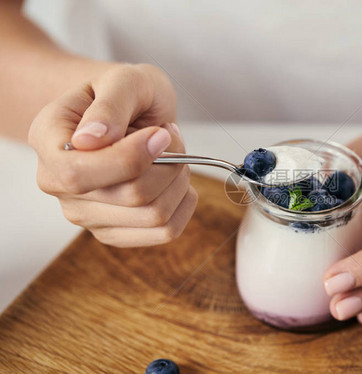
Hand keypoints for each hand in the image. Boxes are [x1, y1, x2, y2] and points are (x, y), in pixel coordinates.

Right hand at [29, 64, 197, 246]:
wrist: (126, 110)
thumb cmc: (122, 93)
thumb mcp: (122, 80)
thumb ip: (110, 106)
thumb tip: (91, 140)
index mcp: (48, 142)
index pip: (80, 173)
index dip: (132, 158)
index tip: (160, 133)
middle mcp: (58, 184)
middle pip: (131, 197)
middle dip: (168, 163)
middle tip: (167, 135)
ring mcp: (85, 213)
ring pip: (154, 216)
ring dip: (179, 180)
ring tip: (170, 153)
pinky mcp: (114, 230)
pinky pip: (165, 231)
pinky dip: (183, 202)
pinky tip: (176, 178)